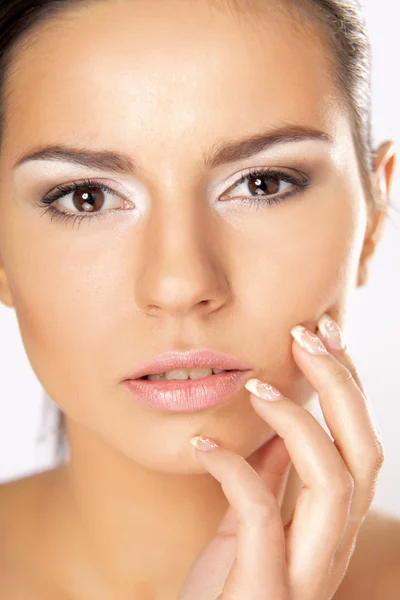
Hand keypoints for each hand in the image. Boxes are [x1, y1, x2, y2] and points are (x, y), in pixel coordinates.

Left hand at [178, 314, 384, 599]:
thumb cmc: (224, 589)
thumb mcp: (248, 523)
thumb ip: (269, 476)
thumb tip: (278, 424)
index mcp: (331, 525)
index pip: (359, 443)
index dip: (348, 385)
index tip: (321, 334)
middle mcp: (331, 546)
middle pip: (365, 454)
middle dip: (341, 387)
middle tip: (306, 336)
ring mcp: (305, 571)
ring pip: (335, 483)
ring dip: (299, 422)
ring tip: (258, 385)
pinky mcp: (266, 590)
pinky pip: (261, 516)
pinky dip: (233, 468)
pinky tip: (201, 444)